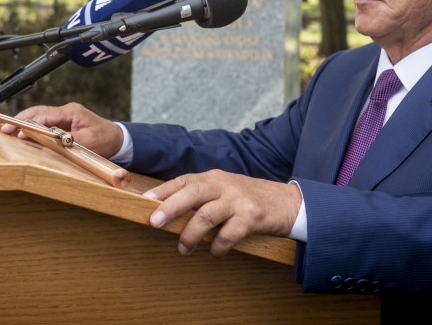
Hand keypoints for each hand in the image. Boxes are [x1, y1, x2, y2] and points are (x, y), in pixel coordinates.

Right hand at [0, 102, 123, 157]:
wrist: (118, 139)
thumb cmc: (106, 139)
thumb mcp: (89, 142)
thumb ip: (69, 141)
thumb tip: (51, 142)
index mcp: (72, 111)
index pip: (46, 115)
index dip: (32, 125)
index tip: (20, 133)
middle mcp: (66, 111)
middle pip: (39, 112)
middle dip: (21, 120)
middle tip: (5, 128)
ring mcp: (64, 117)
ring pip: (40, 116)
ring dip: (25, 122)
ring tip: (9, 129)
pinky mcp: (64, 124)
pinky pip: (45, 123)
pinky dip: (33, 127)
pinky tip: (23, 133)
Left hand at [142, 170, 302, 256]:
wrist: (288, 202)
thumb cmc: (248, 199)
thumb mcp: (225, 189)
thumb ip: (202, 196)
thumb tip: (168, 212)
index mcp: (214, 178)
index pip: (184, 181)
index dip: (163, 191)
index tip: (144, 202)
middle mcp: (224, 185)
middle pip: (191, 194)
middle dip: (170, 208)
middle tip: (153, 223)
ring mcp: (238, 200)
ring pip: (207, 215)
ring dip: (191, 234)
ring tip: (183, 248)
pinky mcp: (252, 217)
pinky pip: (228, 234)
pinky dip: (217, 247)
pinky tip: (214, 253)